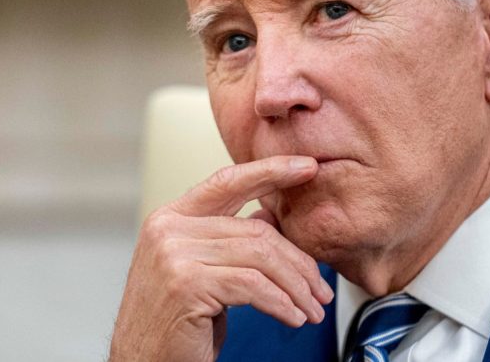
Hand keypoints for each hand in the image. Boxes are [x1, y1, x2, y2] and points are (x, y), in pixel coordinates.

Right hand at [109, 156, 334, 361]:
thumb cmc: (173, 324)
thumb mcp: (202, 271)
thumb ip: (230, 239)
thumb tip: (270, 214)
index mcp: (171, 218)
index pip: (228, 181)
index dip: (271, 170)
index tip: (307, 166)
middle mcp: (169, 229)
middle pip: (256, 229)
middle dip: (299, 261)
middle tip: (321, 288)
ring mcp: (174, 255)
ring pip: (260, 256)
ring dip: (296, 287)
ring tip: (311, 309)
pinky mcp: (186, 284)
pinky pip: (253, 286)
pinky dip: (282, 303)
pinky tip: (292, 317)